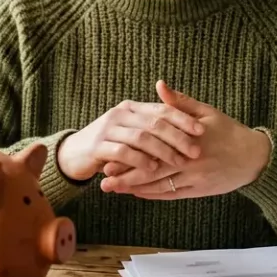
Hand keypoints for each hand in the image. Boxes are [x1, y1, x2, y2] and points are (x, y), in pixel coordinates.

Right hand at [56, 98, 203, 181]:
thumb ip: (154, 124)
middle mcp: (120, 114)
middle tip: (195, 150)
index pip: (162, 109)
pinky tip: (153, 169)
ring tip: (178, 162)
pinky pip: (123, 152)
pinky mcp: (98, 146)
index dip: (183, 119)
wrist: (75, 153)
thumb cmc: (111, 143)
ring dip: (162, 151)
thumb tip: (185, 123)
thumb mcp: (132, 130)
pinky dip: (140, 160)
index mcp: (133, 107)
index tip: (201, 130)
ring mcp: (108, 129)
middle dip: (177, 137)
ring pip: (141, 137)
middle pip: (154, 122)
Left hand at [100, 81, 271, 199]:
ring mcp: (195, 179)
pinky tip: (138, 193)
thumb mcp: (207, 113)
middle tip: (103, 181)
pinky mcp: (199, 191)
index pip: (153, 149)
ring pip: (159, 187)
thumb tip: (160, 86)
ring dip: (135, 189)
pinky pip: (171, 195)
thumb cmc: (229, 131)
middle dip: (126, 177)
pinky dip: (153, 195)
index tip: (109, 154)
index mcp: (189, 140)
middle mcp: (191, 162)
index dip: (130, 154)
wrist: (254, 158)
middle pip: (152, 172)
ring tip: (114, 189)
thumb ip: (180, 103)